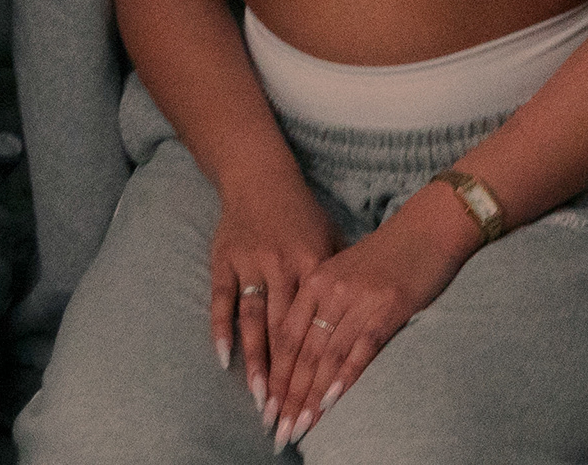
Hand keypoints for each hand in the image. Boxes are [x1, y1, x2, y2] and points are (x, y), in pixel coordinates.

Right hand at [205, 165, 336, 441]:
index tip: (318, 397)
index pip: (316, 325)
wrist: (259, 176)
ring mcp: (251, 262)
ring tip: (260, 397)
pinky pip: (222, 299)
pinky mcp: (225, 259)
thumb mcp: (330, 238)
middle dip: (286, 375)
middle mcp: (282, 265)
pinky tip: (224, 360)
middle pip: (284, 331)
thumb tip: (365, 316)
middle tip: (287, 411)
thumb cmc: (301, 212)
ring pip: (254, 320)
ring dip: (256, 361)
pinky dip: (222, 329)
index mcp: (313, 264)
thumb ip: (342, 278)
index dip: (317, 363)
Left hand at [266, 184, 477, 439]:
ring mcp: (357, 299)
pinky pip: (360, 348)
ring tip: (300, 424)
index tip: (266, 406)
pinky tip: (332, 400)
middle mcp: (329, 289)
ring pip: (326, 355)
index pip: (285, 335)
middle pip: (301, 350)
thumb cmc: (387, 255)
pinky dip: (345, 377)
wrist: (427, 228)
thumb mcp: (344, 271)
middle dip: (288, 394)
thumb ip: (323, 302)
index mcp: (314, 279)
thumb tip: (308, 347)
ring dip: (311, 395)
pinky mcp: (386, 308)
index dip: (274, 373)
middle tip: (278, 427)